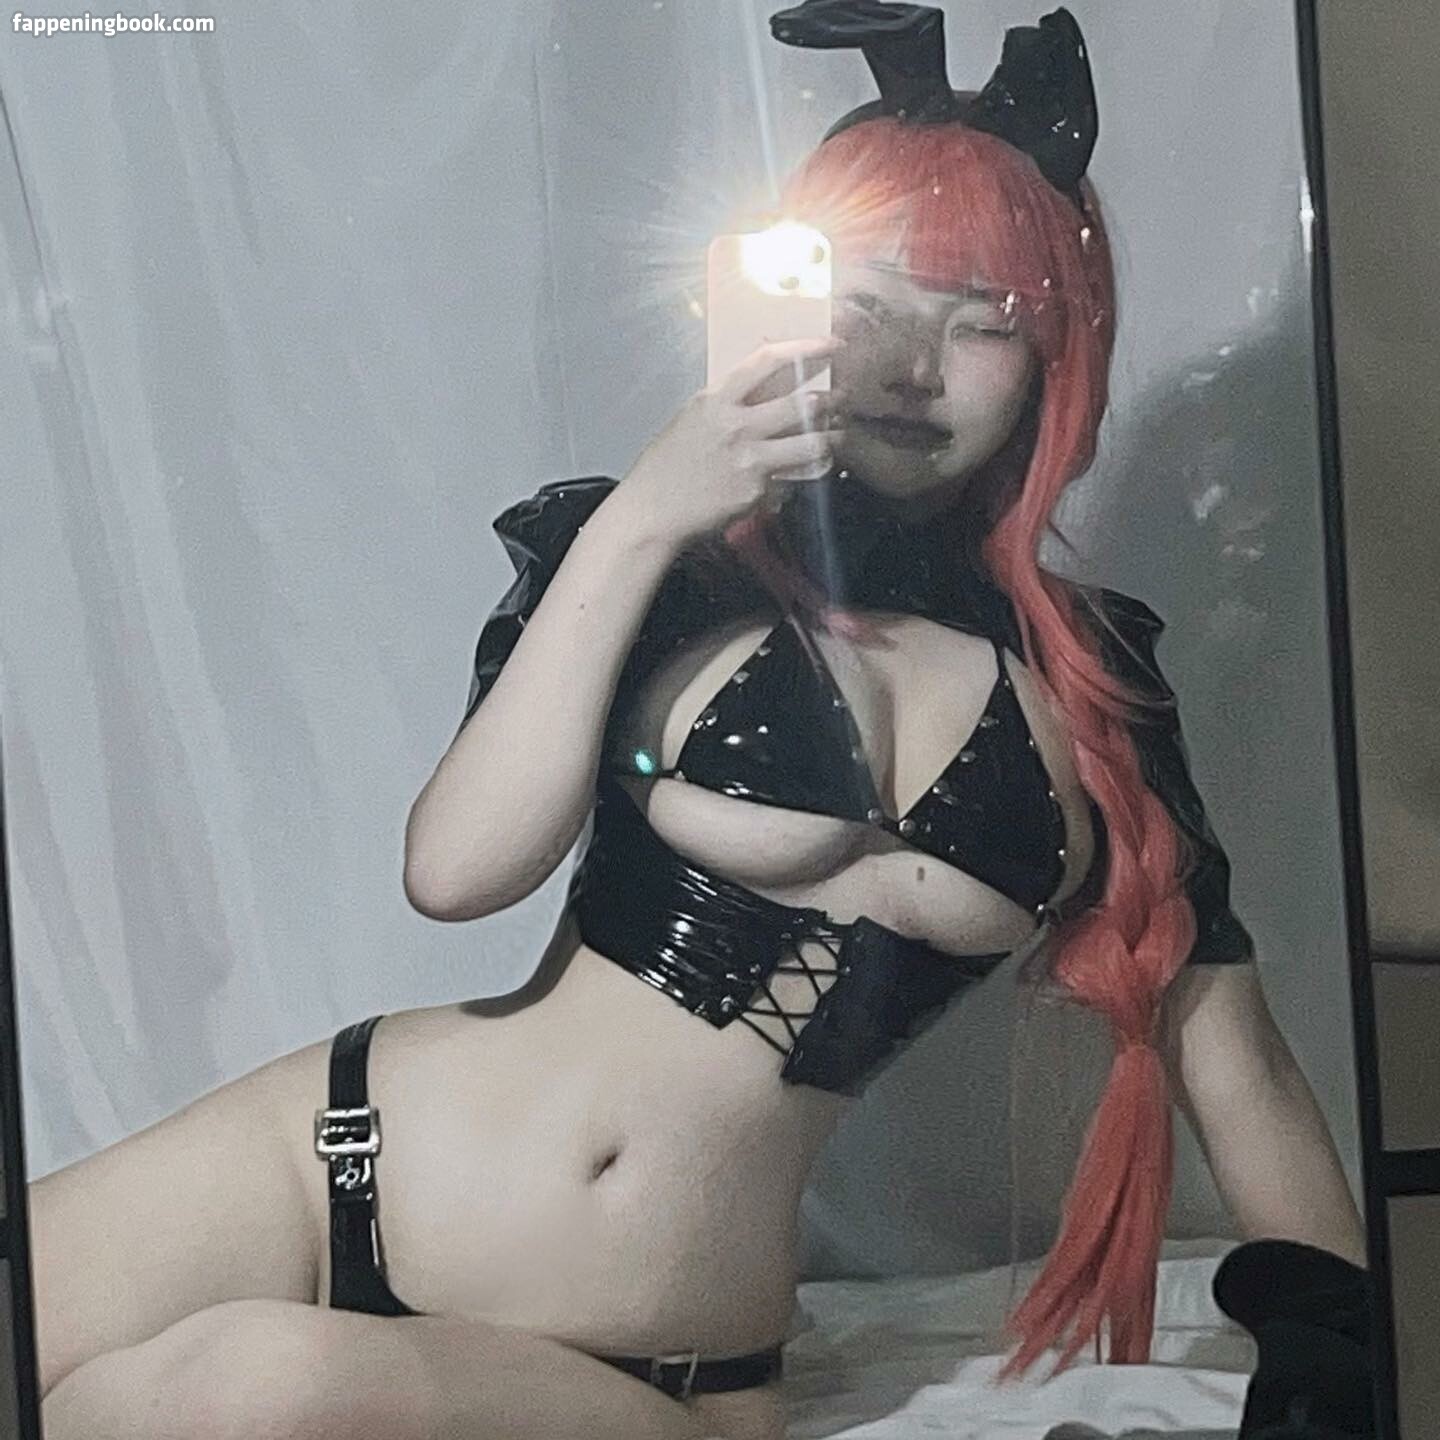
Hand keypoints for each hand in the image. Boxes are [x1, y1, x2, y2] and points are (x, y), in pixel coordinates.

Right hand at [616, 337, 845, 547]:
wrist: (652, 511)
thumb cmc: (668, 465)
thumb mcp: (692, 419)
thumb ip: (727, 403)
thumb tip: (760, 388)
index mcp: (716, 400)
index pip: (767, 360)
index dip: (805, 347)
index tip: (831, 343)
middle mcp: (736, 425)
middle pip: (801, 404)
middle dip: (831, 399)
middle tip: (844, 397)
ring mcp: (750, 460)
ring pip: (811, 443)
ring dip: (832, 438)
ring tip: (838, 436)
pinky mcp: (757, 491)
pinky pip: (792, 478)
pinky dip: (800, 476)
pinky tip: (802, 476)